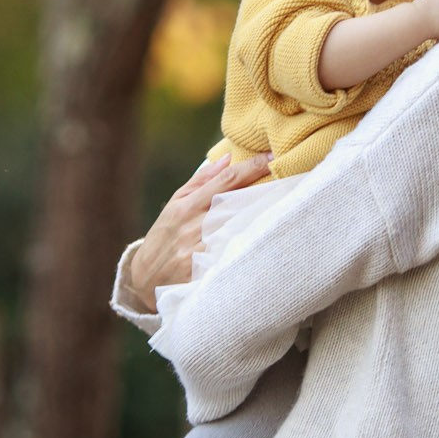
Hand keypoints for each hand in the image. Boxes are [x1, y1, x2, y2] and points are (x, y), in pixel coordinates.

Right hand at [122, 153, 274, 310]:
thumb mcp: (176, 204)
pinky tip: (271, 242)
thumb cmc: (164, 237)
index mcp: (188, 206)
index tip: (273, 158)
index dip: (252, 167)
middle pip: (241, 204)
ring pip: (242, 230)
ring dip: (264, 219)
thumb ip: (202, 181)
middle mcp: (196, 227)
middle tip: (292, 180)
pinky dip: (253, 247)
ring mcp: (202, 252)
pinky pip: (236, 257)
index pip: (226, 181)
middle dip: (266, 191)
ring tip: (289, 208)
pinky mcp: (207, 273)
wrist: (146, 280)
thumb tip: (227, 157)